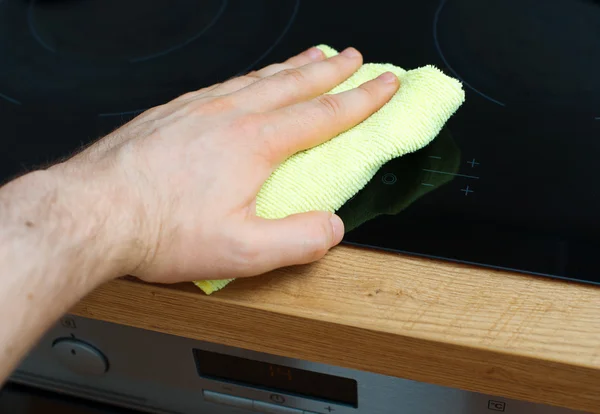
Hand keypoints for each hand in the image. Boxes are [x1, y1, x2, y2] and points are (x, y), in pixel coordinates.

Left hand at [51, 46, 399, 283]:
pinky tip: (247, 80)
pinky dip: (248, 77)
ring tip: (312, 57)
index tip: (385, 84)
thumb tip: (332, 229)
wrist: (93, 211)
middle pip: (293, 85)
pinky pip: (222, 84)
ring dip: (291, 67)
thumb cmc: (161, 230)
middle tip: (354, 58)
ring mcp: (196, 108)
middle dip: (331, 71)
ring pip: (257, 78)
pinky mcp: (171, 113)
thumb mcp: (242, 251)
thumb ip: (297, 240)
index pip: (324, 115)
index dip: (362, 100)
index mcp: (254, 144)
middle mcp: (229, 115)